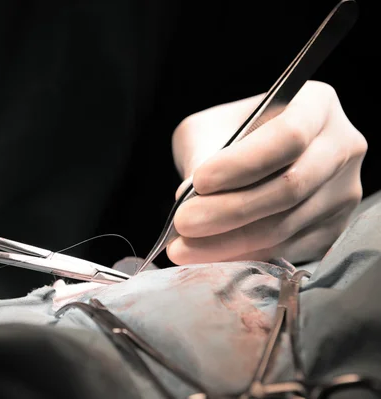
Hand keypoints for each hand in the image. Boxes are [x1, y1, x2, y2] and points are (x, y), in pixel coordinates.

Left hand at [168, 81, 366, 264]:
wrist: (251, 157)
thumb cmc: (229, 133)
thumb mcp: (208, 128)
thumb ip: (201, 155)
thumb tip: (189, 197)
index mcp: (317, 105)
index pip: (289, 136)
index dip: (244, 163)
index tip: (200, 181)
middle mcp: (342, 148)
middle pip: (291, 187)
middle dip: (230, 210)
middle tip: (184, 222)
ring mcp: (342, 193)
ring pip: (286, 225)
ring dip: (228, 241)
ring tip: (184, 247)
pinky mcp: (331, 229)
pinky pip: (285, 250)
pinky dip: (242, 255)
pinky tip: (208, 255)